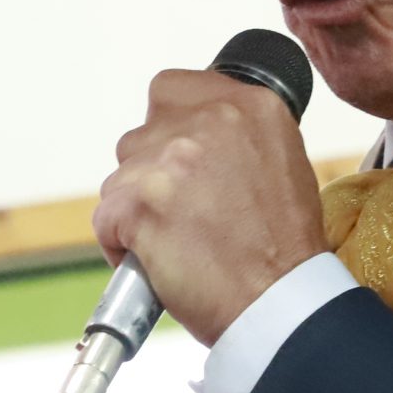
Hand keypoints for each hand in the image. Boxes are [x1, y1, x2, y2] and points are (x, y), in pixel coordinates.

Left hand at [92, 70, 326, 344]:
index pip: (173, 89)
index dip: (170, 129)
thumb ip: (238, 135)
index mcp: (250, 106)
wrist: (280, 303)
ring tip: (177, 242)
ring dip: (137, 209)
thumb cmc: (285, 249)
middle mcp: (209, 120)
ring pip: (121, 176)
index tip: (182, 161)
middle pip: (142, 133)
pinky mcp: (138, 202)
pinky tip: (158, 261)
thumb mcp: (285, 163)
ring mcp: (169, 160)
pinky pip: (107, 218)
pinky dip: (122, 244)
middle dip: (152, 173)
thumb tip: (198, 133)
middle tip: (184, 212)